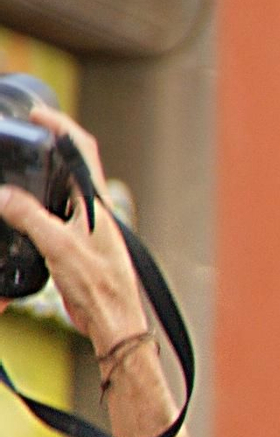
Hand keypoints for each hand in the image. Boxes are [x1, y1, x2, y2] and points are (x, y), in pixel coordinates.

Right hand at [0, 107, 146, 346]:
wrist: (113, 322)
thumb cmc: (99, 287)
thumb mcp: (59, 246)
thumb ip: (30, 216)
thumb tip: (4, 194)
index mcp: (96, 202)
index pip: (82, 149)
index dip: (60, 125)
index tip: (36, 114)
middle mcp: (95, 210)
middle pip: (71, 165)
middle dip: (49, 145)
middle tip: (25, 133)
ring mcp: (87, 226)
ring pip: (61, 189)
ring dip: (42, 174)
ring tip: (19, 164)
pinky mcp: (77, 244)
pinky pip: (53, 214)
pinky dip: (36, 203)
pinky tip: (21, 206)